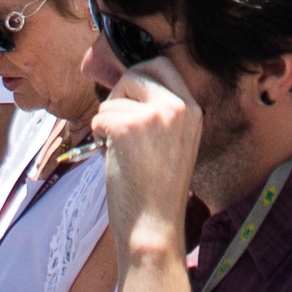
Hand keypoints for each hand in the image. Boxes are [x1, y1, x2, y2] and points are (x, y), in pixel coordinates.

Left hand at [96, 62, 209, 256]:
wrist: (154, 226)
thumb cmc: (156, 190)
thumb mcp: (174, 141)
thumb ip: (159, 112)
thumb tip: (130, 83)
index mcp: (193, 110)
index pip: (163, 66)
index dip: (139, 75)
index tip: (128, 93)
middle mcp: (178, 108)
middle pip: (136, 74)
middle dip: (119, 95)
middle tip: (119, 123)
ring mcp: (155, 116)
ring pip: (113, 99)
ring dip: (108, 122)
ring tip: (122, 151)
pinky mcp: (129, 128)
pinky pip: (101, 117)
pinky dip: (99, 135)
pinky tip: (113, 156)